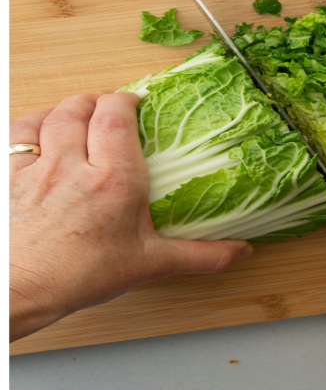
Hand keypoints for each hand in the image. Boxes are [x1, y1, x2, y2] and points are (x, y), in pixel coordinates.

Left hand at [10, 92, 252, 340]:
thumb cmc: (81, 277)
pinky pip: (18, 134)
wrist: (24, 289)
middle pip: (83, 107)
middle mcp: (74, 164)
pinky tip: (40, 130)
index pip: (118, 116)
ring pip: (50, 115)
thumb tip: (239, 251)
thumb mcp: (149, 265)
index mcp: (114, 180)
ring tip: (78, 113)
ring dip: (65, 108)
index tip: (135, 102)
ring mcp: (38, 167)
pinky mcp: (10, 175)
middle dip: (97, 100)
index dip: (126, 100)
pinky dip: (31, 125)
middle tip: (108, 106)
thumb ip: (199, 255)